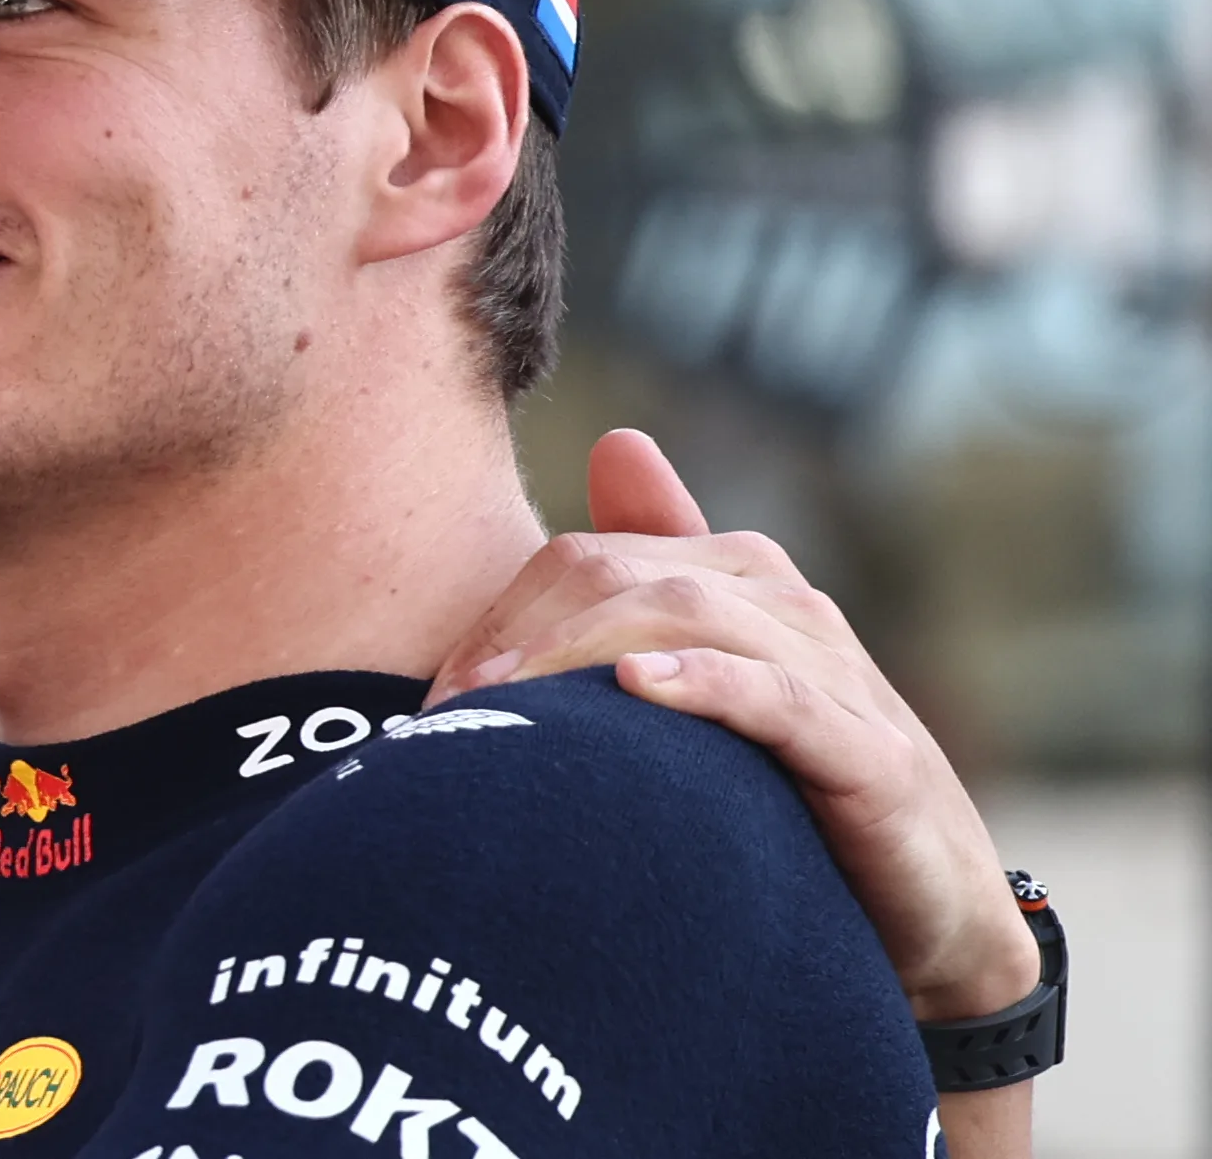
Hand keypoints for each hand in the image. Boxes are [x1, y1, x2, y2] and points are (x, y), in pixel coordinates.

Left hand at [429, 430, 1038, 1023]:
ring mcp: (836, 671)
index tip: (432, 696)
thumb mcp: (709, 689)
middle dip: (520, 638)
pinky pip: (780, 697)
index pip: (584, 561)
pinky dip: (707, 682)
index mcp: (734, 580)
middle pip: (621, 578)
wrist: (930, 921)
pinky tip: (638, 686)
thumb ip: (653, 576)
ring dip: (580, 653)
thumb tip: (615, 441)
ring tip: (502, 701)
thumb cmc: (795, 799)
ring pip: (690, 616)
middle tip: (444, 712)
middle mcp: (784, 605)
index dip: (497, 618)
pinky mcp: (872, 753)